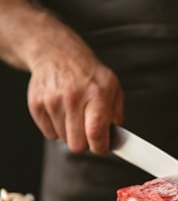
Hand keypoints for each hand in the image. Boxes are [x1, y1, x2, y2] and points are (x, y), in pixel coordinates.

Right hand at [27, 27, 123, 154]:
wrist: (56, 53)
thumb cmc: (87, 72)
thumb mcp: (112, 86)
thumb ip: (116, 113)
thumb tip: (115, 136)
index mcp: (96, 94)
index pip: (95, 133)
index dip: (100, 147)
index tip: (102, 146)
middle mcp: (73, 97)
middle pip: (77, 145)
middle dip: (85, 143)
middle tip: (87, 130)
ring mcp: (52, 101)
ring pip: (64, 140)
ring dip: (71, 134)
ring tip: (74, 115)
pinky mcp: (37, 105)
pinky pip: (49, 134)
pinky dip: (56, 129)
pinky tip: (61, 113)